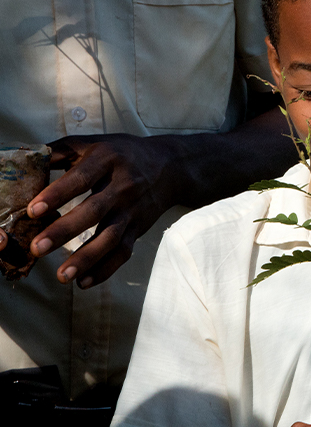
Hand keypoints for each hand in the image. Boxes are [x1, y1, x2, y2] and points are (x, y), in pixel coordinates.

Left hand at [25, 134, 182, 287]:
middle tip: (37, 248)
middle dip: (65, 231)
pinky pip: (124, 252)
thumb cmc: (121, 154)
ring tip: (62, 276)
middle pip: (94, 211)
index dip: (58, 194)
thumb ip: (59, 151)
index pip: (82, 178)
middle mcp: (123, 186)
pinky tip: (83, 282)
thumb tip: (25, 162)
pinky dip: (106, 269)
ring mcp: (132, 210)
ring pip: (111, 237)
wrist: (170, 167)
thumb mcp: (93, 144)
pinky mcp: (138, 228)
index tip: (34, 211)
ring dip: (86, 258)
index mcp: (108, 160)